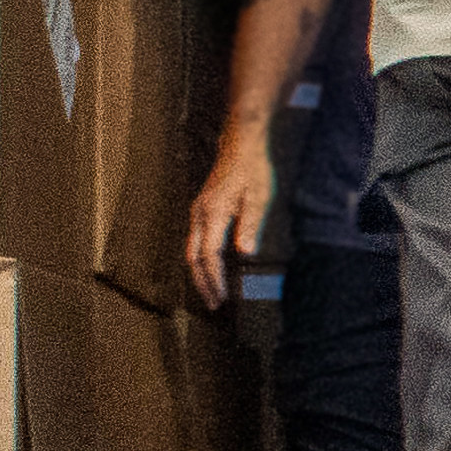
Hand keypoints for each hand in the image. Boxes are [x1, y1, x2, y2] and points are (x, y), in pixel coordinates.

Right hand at [186, 128, 274, 309]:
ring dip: (200, 274)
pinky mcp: (202, 210)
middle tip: (214, 305)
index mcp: (212, 214)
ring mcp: (198, 212)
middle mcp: (199, 215)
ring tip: (212, 292)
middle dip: (203, 283)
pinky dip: (200, 260)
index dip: (215, 279)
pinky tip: (211, 269)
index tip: (223, 298)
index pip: (209, 256)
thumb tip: (245, 252)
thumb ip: (250, 225)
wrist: (240, 146)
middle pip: (193, 258)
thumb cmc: (253, 170)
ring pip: (191, 251)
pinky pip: (196, 242)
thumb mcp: (259, 197)